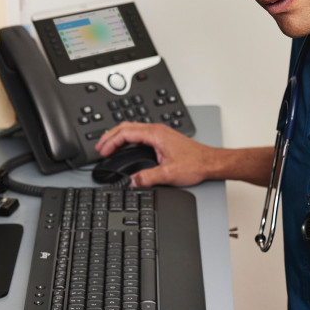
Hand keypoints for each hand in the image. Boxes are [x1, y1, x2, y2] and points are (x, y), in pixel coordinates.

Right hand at [94, 122, 215, 186]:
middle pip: (126, 127)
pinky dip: (128, 139)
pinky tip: (126, 148)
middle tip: (99, 148)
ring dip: (118, 137)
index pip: (125, 132)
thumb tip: (131, 182)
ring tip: (108, 147)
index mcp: (155, 134)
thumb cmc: (195, 164)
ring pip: (132, 130)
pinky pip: (140, 134)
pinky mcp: (164, 139)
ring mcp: (160, 133)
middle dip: (110, 137)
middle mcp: (157, 130)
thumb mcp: (168, 174)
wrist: (210, 162)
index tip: (102, 151)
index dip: (110, 142)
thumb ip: (146, 178)